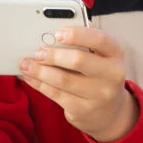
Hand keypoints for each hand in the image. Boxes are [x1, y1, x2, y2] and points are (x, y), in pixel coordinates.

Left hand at [19, 26, 137, 142]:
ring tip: (26, 64)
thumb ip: (84, 43)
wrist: (110, 112)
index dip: (77, 35)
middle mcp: (112, 74)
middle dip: (53, 55)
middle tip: (39, 52)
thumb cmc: (99, 75)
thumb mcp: (100, 58)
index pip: (100, 40)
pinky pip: (55, 94)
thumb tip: (54, 31)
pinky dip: (39, 84)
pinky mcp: (83, 109)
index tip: (57, 34)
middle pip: (79, 60)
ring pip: (63, 80)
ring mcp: (99, 94)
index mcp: (115, 54)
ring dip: (40, 71)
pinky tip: (30, 77)